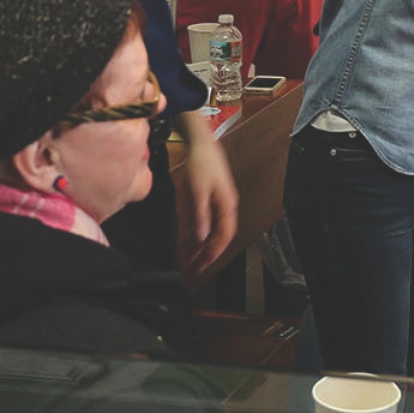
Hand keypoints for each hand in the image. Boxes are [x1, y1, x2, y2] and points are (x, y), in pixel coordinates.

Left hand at [175, 113, 239, 274]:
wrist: (201, 144)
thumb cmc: (202, 164)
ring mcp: (218, 203)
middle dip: (206, 254)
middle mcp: (225, 206)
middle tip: (193, 269)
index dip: (213, 253)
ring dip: (200, 246)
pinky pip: (204, 222)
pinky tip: (187, 241)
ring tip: (188, 259)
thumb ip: (200, 216)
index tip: (202, 265)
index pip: (223, 236)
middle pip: (218, 236)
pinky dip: (196, 234)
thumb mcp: (197, 192)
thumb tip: (201, 238)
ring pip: (210, 230)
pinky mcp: (209, 199)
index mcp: (227, 205)